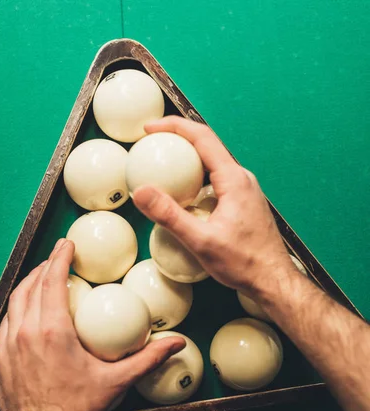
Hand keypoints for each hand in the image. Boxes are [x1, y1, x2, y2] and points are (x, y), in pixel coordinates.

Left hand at [0, 239, 184, 410]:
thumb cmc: (76, 408)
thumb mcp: (116, 382)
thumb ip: (147, 359)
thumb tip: (176, 344)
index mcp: (52, 330)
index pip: (52, 281)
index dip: (59, 258)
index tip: (66, 244)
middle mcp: (25, 331)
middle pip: (30, 285)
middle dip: (43, 266)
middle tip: (57, 257)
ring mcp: (9, 344)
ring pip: (14, 301)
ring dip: (28, 285)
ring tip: (41, 278)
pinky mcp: (0, 357)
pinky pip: (7, 321)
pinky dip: (18, 308)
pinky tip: (28, 311)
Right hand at [133, 116, 293, 294]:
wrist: (272, 280)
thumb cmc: (244, 263)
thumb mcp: (201, 241)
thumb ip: (170, 216)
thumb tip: (141, 192)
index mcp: (234, 180)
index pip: (203, 137)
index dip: (174, 127)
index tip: (150, 129)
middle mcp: (242, 179)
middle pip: (207, 147)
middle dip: (178, 142)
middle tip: (152, 147)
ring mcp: (244, 190)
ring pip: (211, 165)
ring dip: (187, 163)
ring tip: (162, 171)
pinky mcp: (243, 203)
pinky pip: (216, 182)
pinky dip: (196, 181)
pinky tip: (183, 198)